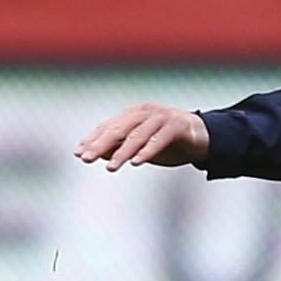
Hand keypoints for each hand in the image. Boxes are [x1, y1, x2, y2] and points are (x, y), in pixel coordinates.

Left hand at [77, 104, 208, 170]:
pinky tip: (137, 162)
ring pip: (137, 135)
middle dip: (100, 145)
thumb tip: (96, 154)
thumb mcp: (140, 147)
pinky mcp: (177, 125)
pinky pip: (159, 139)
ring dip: (122, 152)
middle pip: (118, 129)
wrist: (203, 137)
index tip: (78, 153)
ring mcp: (161, 117)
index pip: (108, 126)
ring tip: (111, 167)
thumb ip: (120, 147)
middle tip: (85, 159)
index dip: (92, 139)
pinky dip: (147, 151)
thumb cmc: (168, 142)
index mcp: (134, 114)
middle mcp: (145, 112)